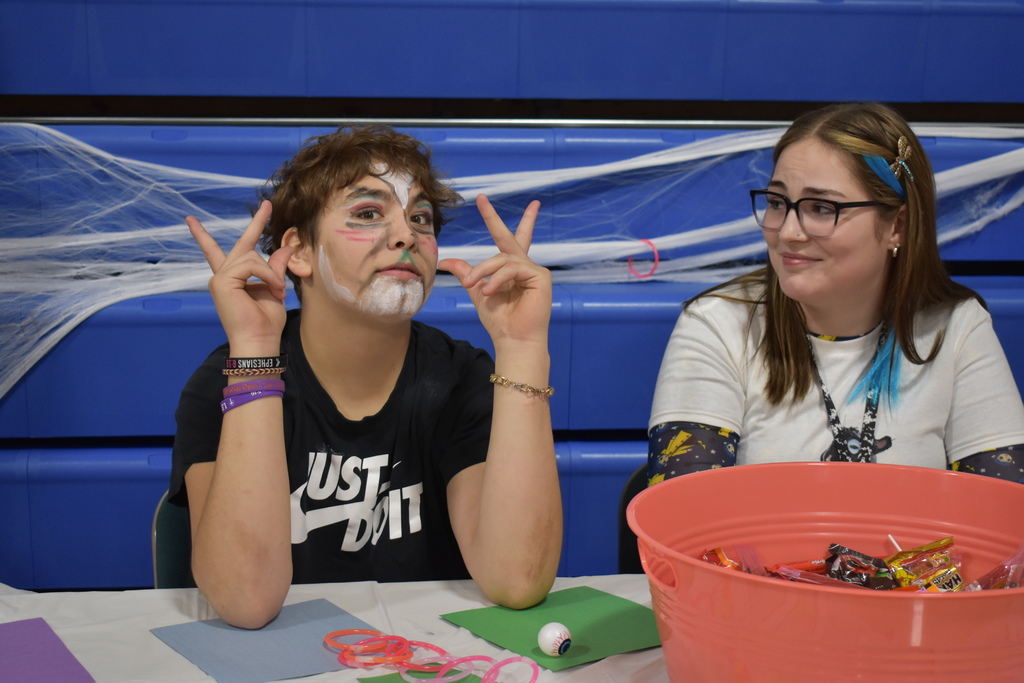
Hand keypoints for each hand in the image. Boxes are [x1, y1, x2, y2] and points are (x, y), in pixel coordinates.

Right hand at [186, 200, 294, 352]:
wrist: (259, 341)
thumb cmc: (266, 322)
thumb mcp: (274, 289)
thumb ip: (275, 268)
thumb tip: (286, 248)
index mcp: (232, 280)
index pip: (216, 252)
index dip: (204, 236)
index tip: (190, 220)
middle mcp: (223, 276)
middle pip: (241, 244)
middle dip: (256, 223)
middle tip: (267, 203)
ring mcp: (220, 278)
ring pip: (251, 257)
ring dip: (270, 273)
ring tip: (279, 291)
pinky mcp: (222, 281)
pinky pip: (251, 265)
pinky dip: (267, 276)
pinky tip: (274, 290)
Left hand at [438, 195, 551, 347]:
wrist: (513, 339)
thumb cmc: (499, 320)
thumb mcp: (477, 291)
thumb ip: (467, 272)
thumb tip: (445, 260)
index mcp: (511, 269)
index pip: (505, 239)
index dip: (494, 220)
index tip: (485, 200)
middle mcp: (524, 266)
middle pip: (509, 237)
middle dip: (493, 218)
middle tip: (481, 198)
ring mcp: (534, 270)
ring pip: (502, 258)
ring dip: (484, 271)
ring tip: (474, 287)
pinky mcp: (540, 277)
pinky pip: (512, 268)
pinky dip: (497, 279)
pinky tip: (490, 291)